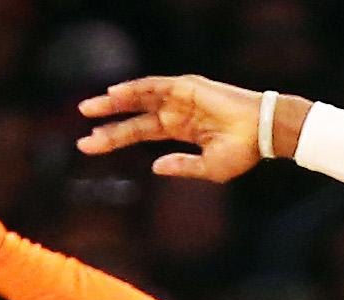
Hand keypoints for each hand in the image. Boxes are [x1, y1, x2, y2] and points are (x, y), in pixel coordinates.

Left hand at [77, 75, 276, 180]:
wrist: (263, 133)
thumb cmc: (242, 152)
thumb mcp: (208, 168)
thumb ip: (180, 167)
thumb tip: (154, 167)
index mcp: (179, 130)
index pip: (139, 132)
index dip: (113, 138)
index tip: (88, 146)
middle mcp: (175, 112)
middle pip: (133, 116)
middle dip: (106, 122)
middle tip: (80, 130)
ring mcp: (180, 98)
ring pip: (139, 98)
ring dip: (114, 102)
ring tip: (89, 109)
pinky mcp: (187, 87)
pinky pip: (154, 86)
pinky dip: (134, 89)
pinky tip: (114, 94)